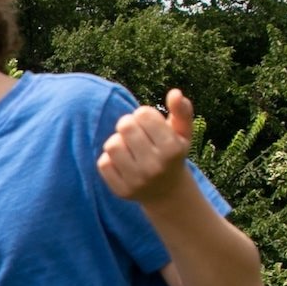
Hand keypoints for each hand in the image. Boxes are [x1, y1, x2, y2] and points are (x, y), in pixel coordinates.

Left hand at [99, 89, 196, 205]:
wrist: (167, 191)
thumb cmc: (173, 153)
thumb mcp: (183, 132)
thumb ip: (182, 111)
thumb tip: (175, 93)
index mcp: (172, 148)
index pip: (143, 114)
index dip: (143, 114)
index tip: (148, 123)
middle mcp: (156, 166)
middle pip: (125, 127)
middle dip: (127, 124)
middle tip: (134, 132)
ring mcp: (138, 180)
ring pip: (111, 145)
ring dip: (116, 141)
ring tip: (127, 145)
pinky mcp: (122, 191)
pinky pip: (103, 164)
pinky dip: (109, 159)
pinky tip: (121, 161)